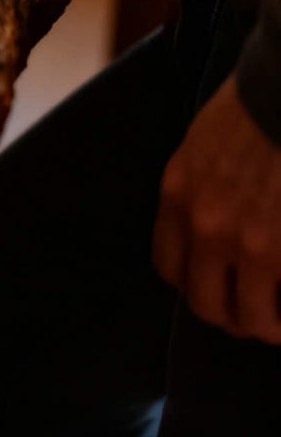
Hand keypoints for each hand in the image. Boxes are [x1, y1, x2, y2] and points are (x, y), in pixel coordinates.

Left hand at [153, 74, 280, 343]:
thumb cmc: (253, 111)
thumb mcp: (202, 147)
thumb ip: (198, 190)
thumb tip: (209, 231)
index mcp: (178, 195)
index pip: (169, 267)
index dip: (195, 283)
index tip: (218, 285)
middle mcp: (204, 225)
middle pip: (205, 303)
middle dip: (232, 315)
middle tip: (256, 313)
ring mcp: (248, 242)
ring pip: (250, 318)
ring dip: (267, 326)